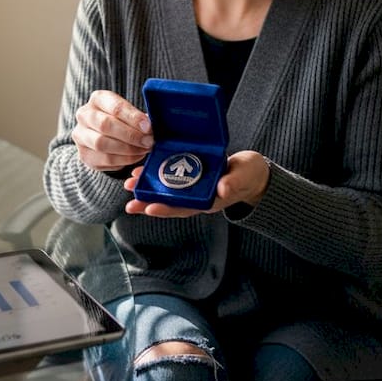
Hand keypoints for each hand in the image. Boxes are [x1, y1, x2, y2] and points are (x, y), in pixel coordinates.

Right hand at [72, 90, 153, 171]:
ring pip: (102, 144)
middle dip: (130, 135)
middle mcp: (84, 115)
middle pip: (105, 125)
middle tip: (148, 141)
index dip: (133, 117)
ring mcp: (80, 135)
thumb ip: (139, 119)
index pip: (114, 107)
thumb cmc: (122, 120)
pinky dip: (123, 160)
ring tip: (143, 150)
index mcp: (98, 99)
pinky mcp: (84, 154)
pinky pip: (104, 160)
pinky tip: (136, 156)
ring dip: (127, 149)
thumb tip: (150, 128)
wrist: (104, 135)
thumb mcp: (130, 113)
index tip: (148, 127)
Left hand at [123, 151, 269, 216]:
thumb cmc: (249, 175)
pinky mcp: (191, 175)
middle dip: (149, 203)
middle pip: (169, 203)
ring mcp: (193, 187)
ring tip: (129, 184)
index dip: (167, 209)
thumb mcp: (244, 176)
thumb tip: (222, 189)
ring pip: (166, 191)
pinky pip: (170, 177)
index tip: (150, 207)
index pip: (184, 208)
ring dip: (148, 189)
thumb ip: (233, 182)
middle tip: (130, 202)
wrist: (252, 172)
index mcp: (209, 200)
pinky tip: (142, 171)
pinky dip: (156, 175)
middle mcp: (197, 197)